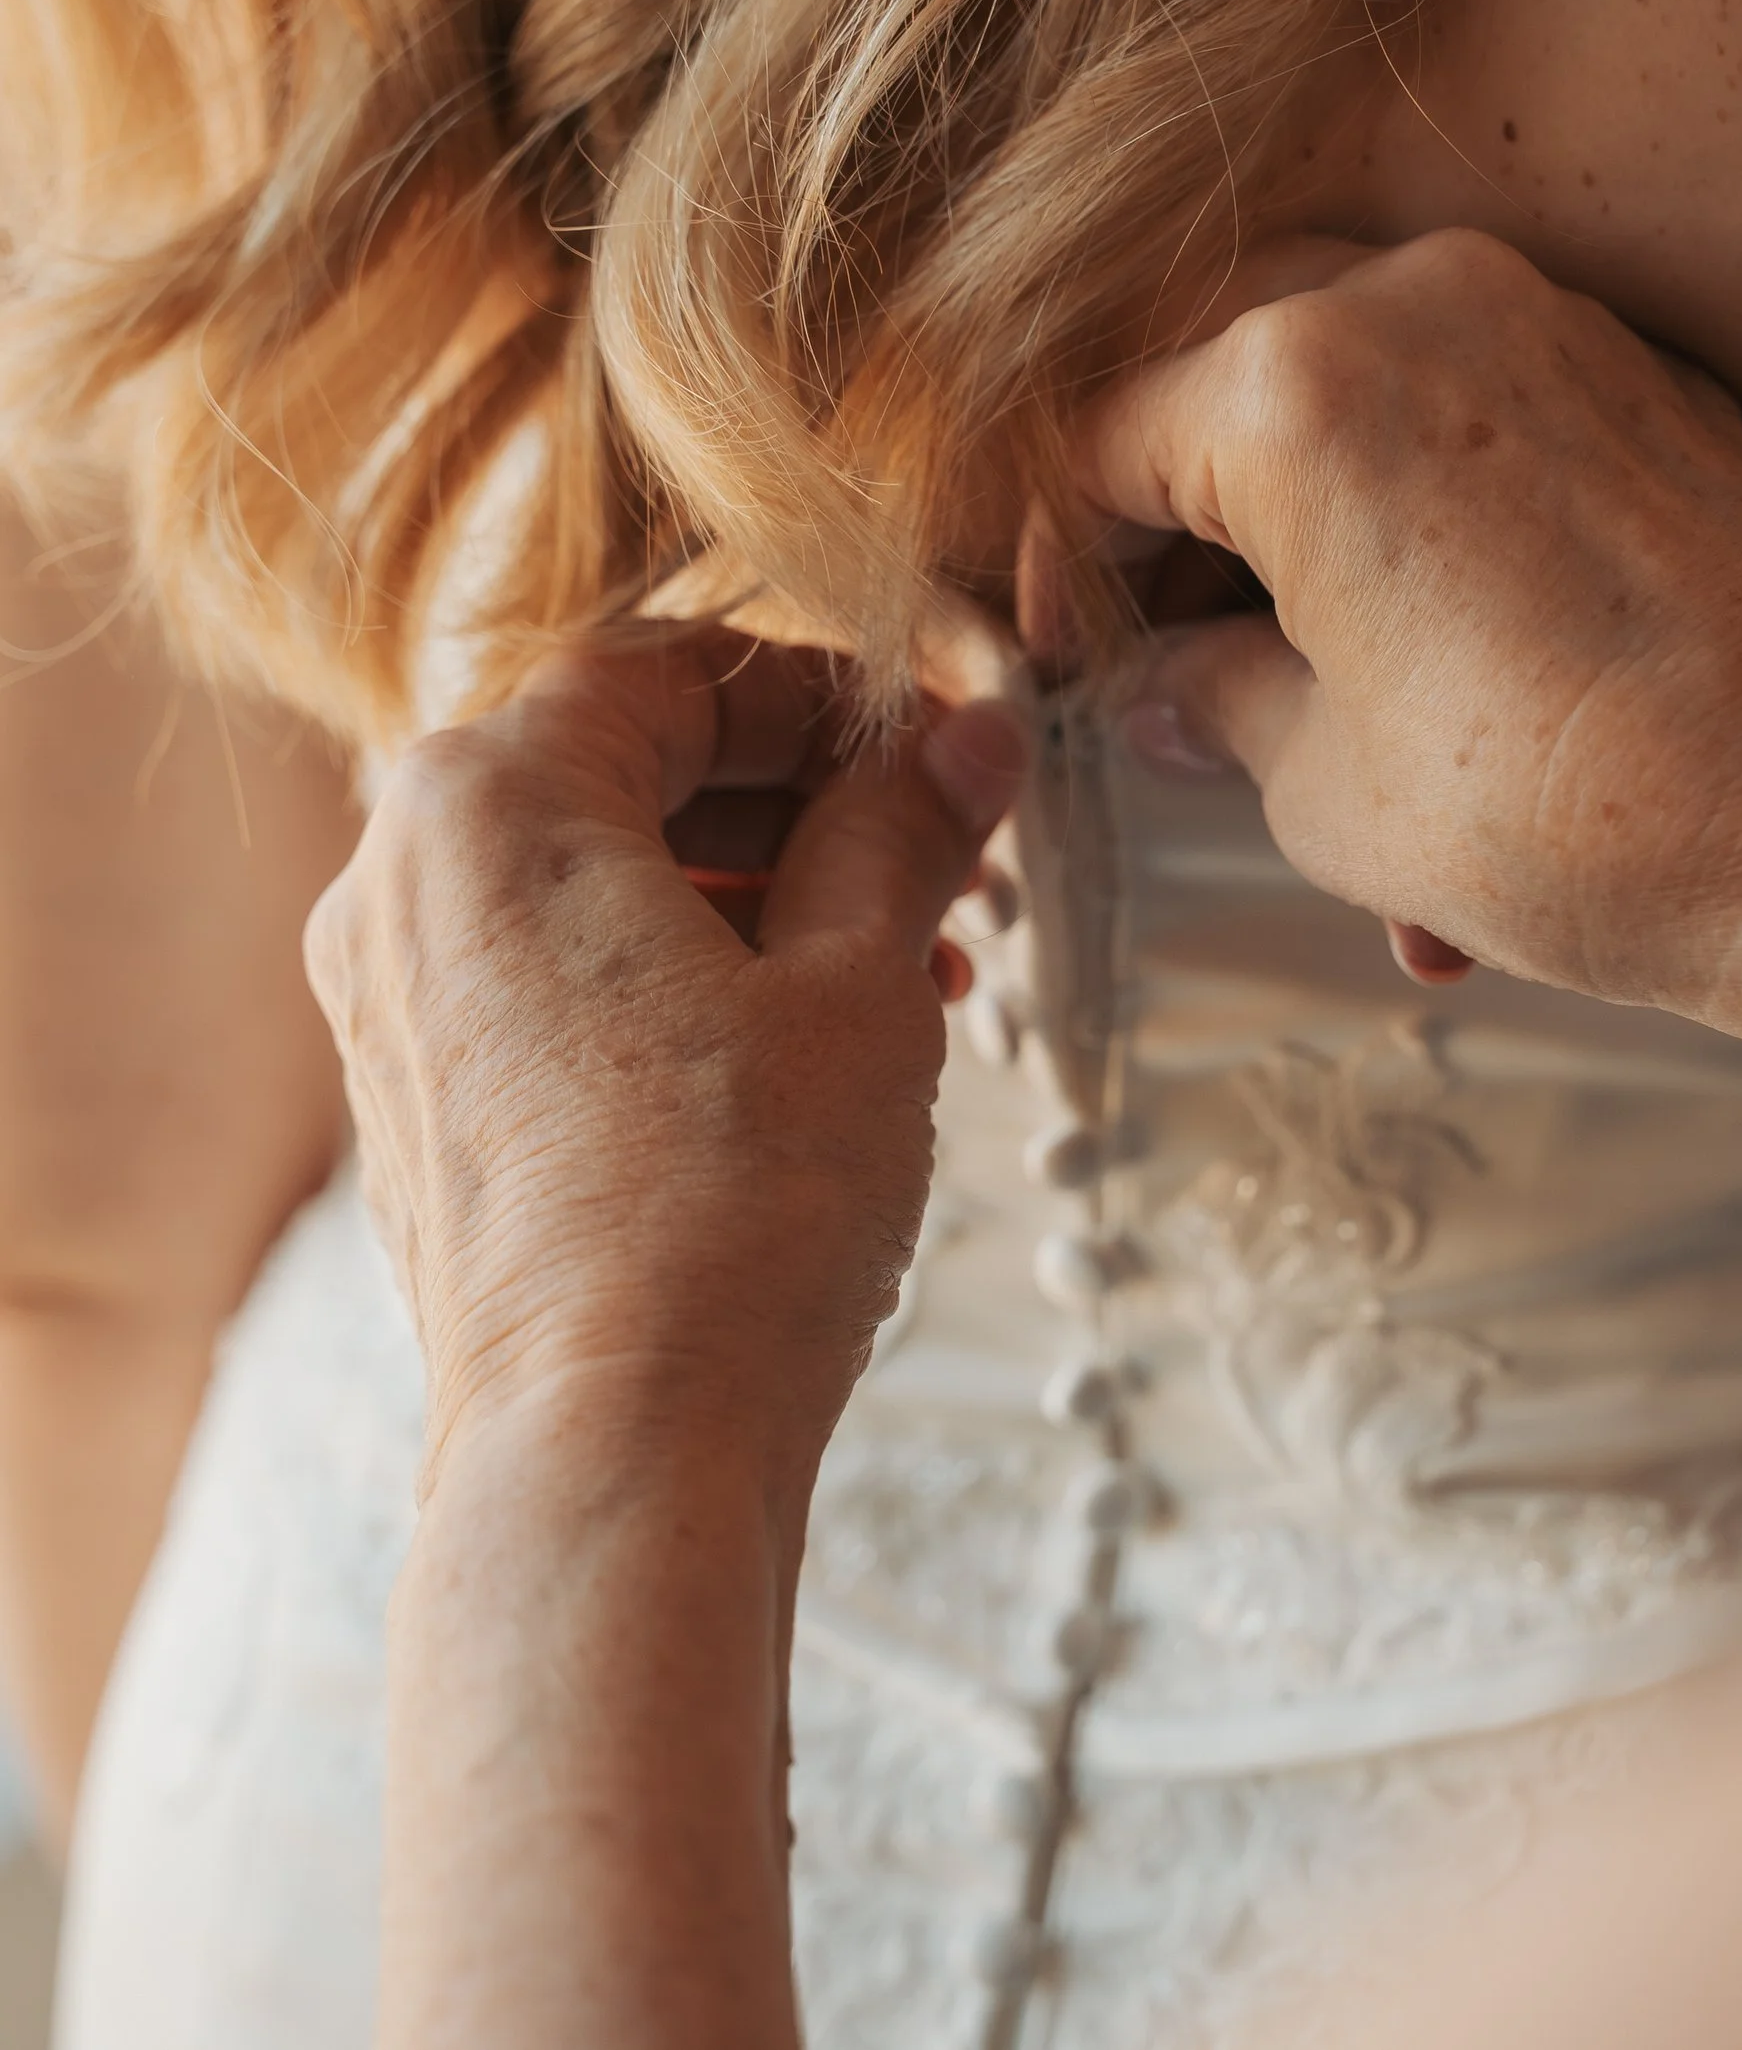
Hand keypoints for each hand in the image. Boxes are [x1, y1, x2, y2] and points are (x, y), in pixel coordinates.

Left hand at [304, 634, 1024, 1492]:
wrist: (613, 1456)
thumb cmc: (728, 1215)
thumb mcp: (859, 979)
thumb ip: (903, 828)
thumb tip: (965, 740)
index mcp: (485, 806)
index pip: (667, 669)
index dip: (820, 694)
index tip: (924, 740)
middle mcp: (399, 885)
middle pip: (622, 769)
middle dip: (798, 804)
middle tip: (936, 853)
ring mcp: (391, 1004)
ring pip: (594, 880)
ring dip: (755, 893)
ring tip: (907, 962)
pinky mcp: (419, 1104)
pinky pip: (554, 977)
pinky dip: (679, 974)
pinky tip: (810, 1042)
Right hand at [1070, 230, 1741, 1016]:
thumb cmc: (1583, 814)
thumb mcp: (1324, 786)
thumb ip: (1211, 706)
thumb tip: (1167, 690)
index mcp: (1294, 389)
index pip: (1098, 440)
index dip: (1058, 564)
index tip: (1073, 658)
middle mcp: (1414, 301)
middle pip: (1215, 383)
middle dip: (1181, 536)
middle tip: (1177, 670)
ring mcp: (1537, 319)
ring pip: (1348, 396)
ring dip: (1309, 543)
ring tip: (1320, 716)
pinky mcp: (1633, 368)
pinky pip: (1471, 414)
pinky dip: (1425, 523)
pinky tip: (1434, 667)